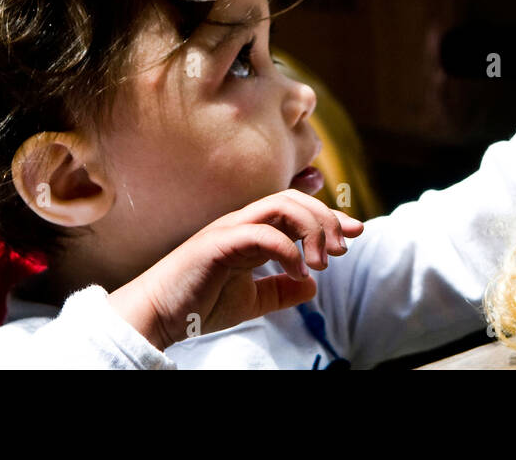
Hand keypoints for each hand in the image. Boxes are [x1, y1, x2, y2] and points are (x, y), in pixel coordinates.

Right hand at [108, 191, 363, 350]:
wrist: (157, 316)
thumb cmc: (198, 305)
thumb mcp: (250, 301)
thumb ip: (279, 290)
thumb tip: (311, 285)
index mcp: (250, 230)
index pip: (296, 209)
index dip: (330, 216)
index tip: (357, 231)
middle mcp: (242, 221)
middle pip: (294, 199)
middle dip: (327, 218)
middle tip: (345, 248)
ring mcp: (230, 228)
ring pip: (281, 206)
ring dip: (311, 229)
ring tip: (324, 261)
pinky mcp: (218, 243)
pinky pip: (262, 233)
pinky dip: (288, 249)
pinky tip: (299, 271)